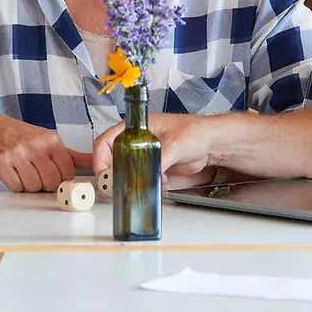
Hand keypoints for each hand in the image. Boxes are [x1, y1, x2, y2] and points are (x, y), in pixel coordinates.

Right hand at [0, 115, 91, 191]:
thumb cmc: (24, 136)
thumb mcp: (49, 140)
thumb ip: (72, 155)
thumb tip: (96, 162)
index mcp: (51, 141)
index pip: (67, 173)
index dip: (61, 179)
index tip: (54, 174)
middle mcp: (35, 146)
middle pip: (51, 183)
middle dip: (46, 184)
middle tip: (38, 175)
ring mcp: (17, 154)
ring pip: (33, 187)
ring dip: (30, 186)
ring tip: (25, 173)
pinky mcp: (2, 163)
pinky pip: (16, 187)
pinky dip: (16, 185)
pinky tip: (14, 173)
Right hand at [90, 112, 219, 187]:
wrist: (210, 144)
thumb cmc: (195, 132)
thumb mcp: (175, 144)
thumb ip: (160, 159)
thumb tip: (149, 174)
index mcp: (136, 127)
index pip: (107, 141)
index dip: (100, 158)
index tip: (104, 173)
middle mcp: (136, 140)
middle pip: (111, 158)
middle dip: (113, 173)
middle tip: (117, 185)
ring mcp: (143, 153)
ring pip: (125, 170)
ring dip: (130, 179)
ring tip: (140, 184)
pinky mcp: (151, 166)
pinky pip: (139, 177)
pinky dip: (144, 183)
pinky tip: (159, 181)